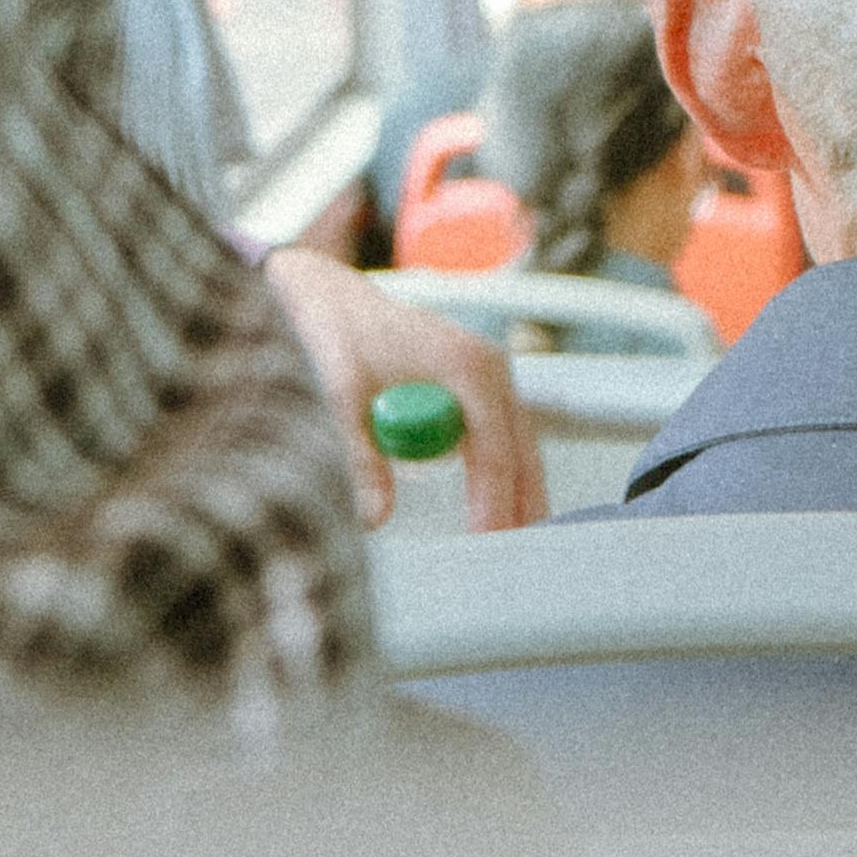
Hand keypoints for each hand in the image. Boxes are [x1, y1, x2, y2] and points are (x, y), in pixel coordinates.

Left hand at [260, 248, 547, 530]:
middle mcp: (491, 368)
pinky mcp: (481, 383)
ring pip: (521, 444)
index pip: (494, 449)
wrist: (334, 298)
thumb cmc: (340, 338)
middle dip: (523, 504)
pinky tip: (504, 506)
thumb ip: (361, 457)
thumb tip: (374, 518)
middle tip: (517, 558)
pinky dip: (507, 470)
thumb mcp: (343, 397)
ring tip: (518, 542)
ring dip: (521, 490)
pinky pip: (505, 435)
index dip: (493, 500)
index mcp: (467, 367)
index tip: (487, 541)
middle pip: (522, 450)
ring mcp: (491, 374)